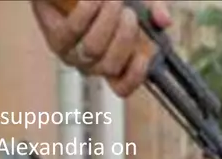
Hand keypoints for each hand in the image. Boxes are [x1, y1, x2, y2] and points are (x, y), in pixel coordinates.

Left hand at [31, 0, 171, 97]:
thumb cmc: (109, 0)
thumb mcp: (139, 3)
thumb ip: (154, 10)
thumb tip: (165, 22)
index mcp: (116, 64)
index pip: (123, 87)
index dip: (134, 77)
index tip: (145, 55)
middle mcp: (93, 65)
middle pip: (111, 66)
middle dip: (124, 38)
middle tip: (129, 13)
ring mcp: (73, 55)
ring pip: (93, 48)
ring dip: (106, 22)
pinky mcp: (56, 39)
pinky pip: (73, 31)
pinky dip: (87, 12)